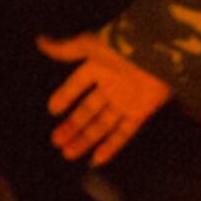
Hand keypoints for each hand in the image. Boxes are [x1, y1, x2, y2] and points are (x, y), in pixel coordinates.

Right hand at [41, 32, 170, 166]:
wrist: (160, 54)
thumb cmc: (123, 48)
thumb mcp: (91, 46)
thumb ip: (66, 49)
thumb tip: (40, 41)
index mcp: (98, 68)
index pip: (77, 85)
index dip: (65, 97)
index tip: (52, 110)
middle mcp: (111, 87)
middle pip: (88, 111)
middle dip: (72, 126)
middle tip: (56, 141)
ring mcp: (126, 102)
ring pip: (102, 125)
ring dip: (86, 140)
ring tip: (68, 154)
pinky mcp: (141, 113)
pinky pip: (124, 132)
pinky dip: (112, 146)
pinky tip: (97, 159)